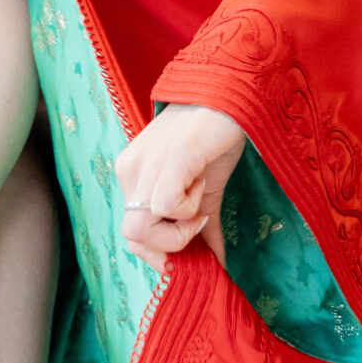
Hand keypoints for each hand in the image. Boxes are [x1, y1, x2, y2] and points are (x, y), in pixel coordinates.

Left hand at [115, 105, 245, 271]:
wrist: (231, 94)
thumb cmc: (216, 138)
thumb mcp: (206, 192)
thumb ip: (204, 228)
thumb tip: (218, 268)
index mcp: (133, 177)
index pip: (131, 236)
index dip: (163, 250)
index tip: (194, 238)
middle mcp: (130, 171)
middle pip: (132, 238)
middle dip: (170, 246)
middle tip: (199, 222)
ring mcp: (146, 163)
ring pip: (140, 229)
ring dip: (179, 229)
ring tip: (201, 201)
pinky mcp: (171, 157)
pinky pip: (165, 205)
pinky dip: (188, 208)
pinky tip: (202, 183)